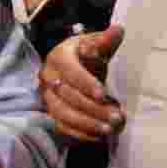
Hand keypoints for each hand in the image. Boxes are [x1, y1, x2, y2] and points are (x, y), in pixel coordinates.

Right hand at [39, 25, 124, 141]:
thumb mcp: (96, 42)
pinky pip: (62, 126)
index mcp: (59, 57)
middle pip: (68, 97)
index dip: (86, 84)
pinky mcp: (52, 112)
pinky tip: (99, 136)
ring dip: (87, 124)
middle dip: (93, 108)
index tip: (103, 94)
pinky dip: (80, 133)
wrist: (73, 62)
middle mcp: (49, 78)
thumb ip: (106, 40)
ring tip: (109, 129)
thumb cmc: (87, 51)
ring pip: (63, 114)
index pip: (71, 72)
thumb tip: (118, 30)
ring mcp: (48, 97)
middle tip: (116, 116)